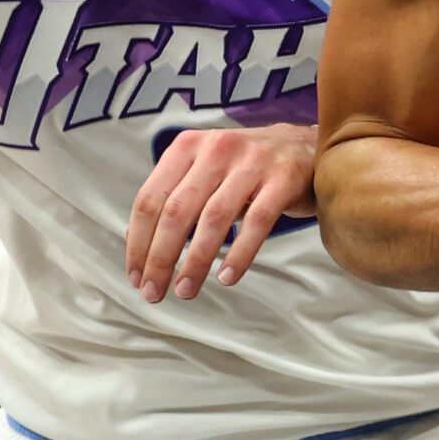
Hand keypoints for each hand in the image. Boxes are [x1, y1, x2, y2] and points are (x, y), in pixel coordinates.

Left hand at [125, 124, 317, 301]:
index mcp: (187, 147)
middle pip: (177, 211)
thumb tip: (137, 244)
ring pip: (214, 218)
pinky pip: (257, 222)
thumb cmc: (244, 169)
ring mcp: (251, 162)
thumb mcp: (204, 173)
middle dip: (160, 258)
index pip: (150, 198)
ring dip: (195, 261)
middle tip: (154, 292)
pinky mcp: (282, 179)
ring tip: (186, 290)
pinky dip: (239, 253)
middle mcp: (216, 149)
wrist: (303, 147)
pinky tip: (227, 277)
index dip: (138, 242)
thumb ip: (174, 200)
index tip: (135, 276)